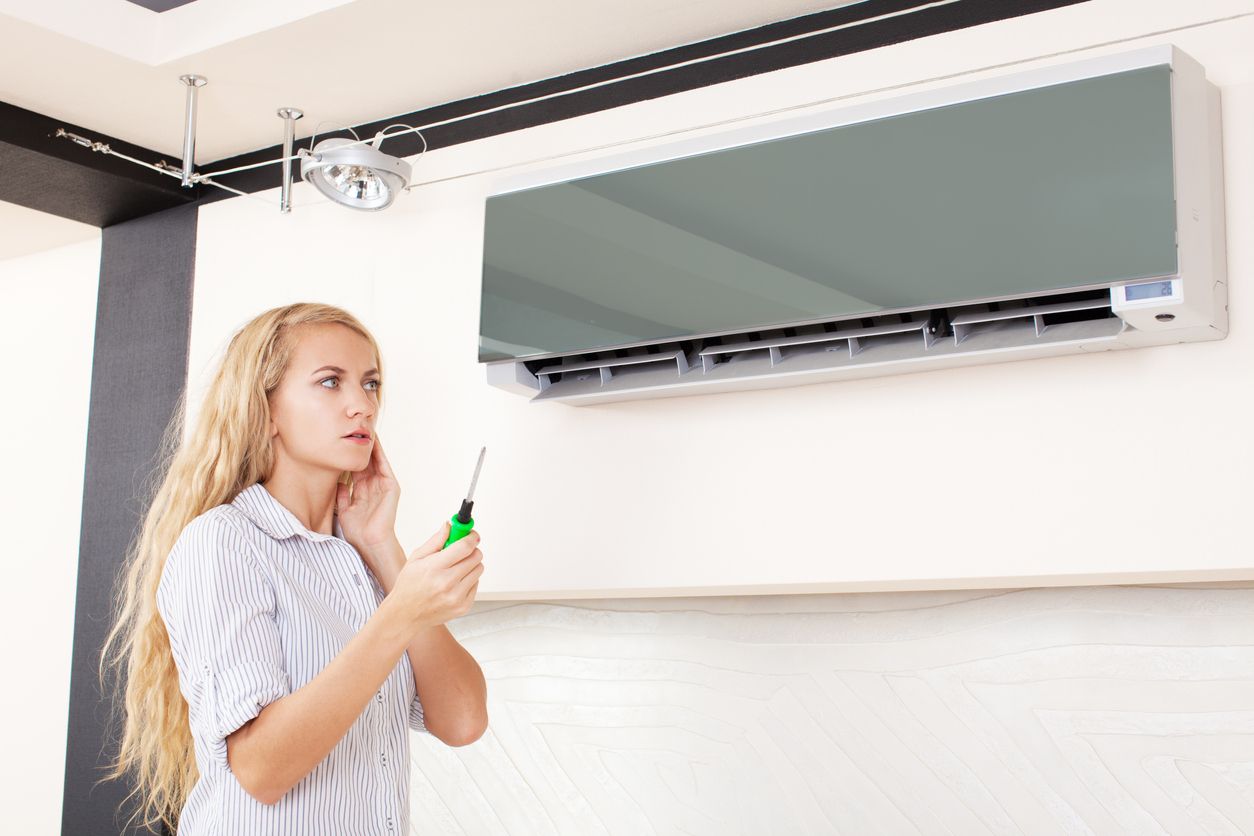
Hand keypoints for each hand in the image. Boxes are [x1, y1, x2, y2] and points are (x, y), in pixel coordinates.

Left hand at [336, 431, 400, 555]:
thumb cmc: (357, 531)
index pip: (355, 469)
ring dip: (369, 445)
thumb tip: (336, 482)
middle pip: (365, 462)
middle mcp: (373, 486)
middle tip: (352, 428)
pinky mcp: (391, 485)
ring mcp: (383, 485)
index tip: (341, 442)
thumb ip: (341, 495)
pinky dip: (378, 452)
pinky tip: (373, 439)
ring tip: (363, 428)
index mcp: (362, 492)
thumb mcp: (344, 509)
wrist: (370, 542)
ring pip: (374, 460)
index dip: (349, 456)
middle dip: (359, 447)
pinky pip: (383, 464)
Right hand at [388, 523, 483, 631]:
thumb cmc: (409, 586)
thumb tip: (449, 525)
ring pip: (479, 569)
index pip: (464, 547)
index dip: (471, 536)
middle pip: (476, 556)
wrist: (405, 615)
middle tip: (461, 550)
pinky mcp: (464, 607)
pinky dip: (469, 580)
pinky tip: (454, 583)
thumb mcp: (416, 558)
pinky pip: (477, 584)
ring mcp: (457, 597)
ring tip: (455, 568)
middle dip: (471, 549)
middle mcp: (447, 583)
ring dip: (471, 565)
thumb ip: (436, 540)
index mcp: (434, 568)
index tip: (472, 534)